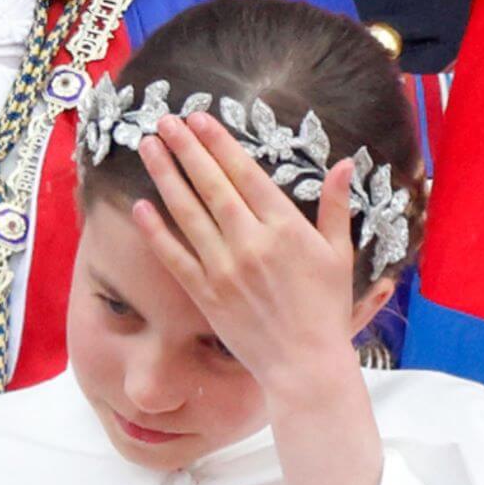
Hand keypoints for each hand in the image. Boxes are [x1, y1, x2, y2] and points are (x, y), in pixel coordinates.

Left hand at [131, 111, 357, 395]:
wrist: (304, 364)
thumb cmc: (325, 309)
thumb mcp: (339, 254)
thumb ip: (335, 207)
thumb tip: (343, 165)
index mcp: (286, 228)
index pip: (245, 174)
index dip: (219, 144)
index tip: (200, 119)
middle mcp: (251, 243)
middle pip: (211, 185)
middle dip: (187, 149)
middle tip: (166, 120)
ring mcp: (224, 268)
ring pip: (188, 213)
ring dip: (166, 177)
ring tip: (148, 147)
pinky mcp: (205, 294)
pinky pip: (174, 256)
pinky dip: (156, 231)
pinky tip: (140, 206)